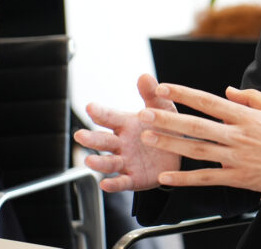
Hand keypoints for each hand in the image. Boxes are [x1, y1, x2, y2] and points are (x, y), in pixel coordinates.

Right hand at [74, 73, 181, 191]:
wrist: (180, 152)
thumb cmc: (166, 127)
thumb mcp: (162, 108)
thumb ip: (151, 94)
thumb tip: (144, 76)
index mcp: (126, 124)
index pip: (110, 117)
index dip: (100, 112)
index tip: (90, 107)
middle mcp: (122, 143)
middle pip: (103, 141)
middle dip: (92, 138)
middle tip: (80, 135)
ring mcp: (126, 161)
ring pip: (109, 162)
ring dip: (99, 162)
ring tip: (90, 160)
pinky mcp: (134, 178)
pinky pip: (122, 182)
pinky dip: (113, 184)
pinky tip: (106, 184)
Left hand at [138, 83, 260, 196]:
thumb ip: (251, 97)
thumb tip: (226, 91)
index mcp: (247, 116)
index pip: (208, 101)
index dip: (184, 94)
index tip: (163, 88)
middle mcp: (239, 135)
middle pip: (196, 125)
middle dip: (167, 118)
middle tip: (145, 113)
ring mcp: (238, 158)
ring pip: (197, 150)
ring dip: (170, 144)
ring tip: (148, 138)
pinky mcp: (241, 179)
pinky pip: (208, 178)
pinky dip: (186, 178)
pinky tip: (167, 178)